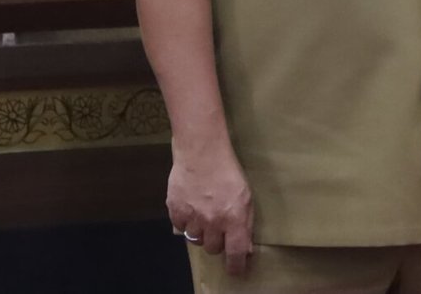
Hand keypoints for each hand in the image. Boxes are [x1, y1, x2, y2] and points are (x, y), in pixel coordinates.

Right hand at [166, 139, 254, 276]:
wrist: (201, 150)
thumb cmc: (228, 169)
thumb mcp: (246, 195)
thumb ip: (245, 222)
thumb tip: (245, 247)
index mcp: (234, 218)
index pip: (235, 253)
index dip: (235, 266)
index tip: (235, 270)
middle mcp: (212, 222)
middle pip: (213, 249)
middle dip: (217, 241)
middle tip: (218, 226)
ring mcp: (192, 217)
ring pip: (195, 240)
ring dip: (201, 232)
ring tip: (204, 213)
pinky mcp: (175, 210)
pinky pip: (180, 227)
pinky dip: (185, 222)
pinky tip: (190, 207)